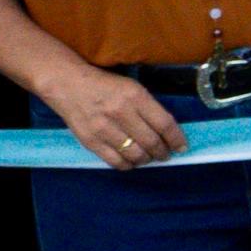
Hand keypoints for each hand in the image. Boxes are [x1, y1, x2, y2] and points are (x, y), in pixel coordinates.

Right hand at [44, 64, 185, 169]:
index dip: (176, 139)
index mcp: (135, 96)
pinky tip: (132, 161)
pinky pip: (115, 161)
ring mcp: (104, 129)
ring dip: (146, 160)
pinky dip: (128, 165)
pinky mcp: (90, 141)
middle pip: (151, 142)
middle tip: (165, 155)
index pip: (164, 123)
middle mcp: (120, 112)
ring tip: (149, 158)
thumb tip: (167, 131)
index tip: (182, 147)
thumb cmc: (105, 85)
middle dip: (163, 152)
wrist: (68, 85)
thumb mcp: (132, 87)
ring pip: (135, 155)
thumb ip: (149, 107)